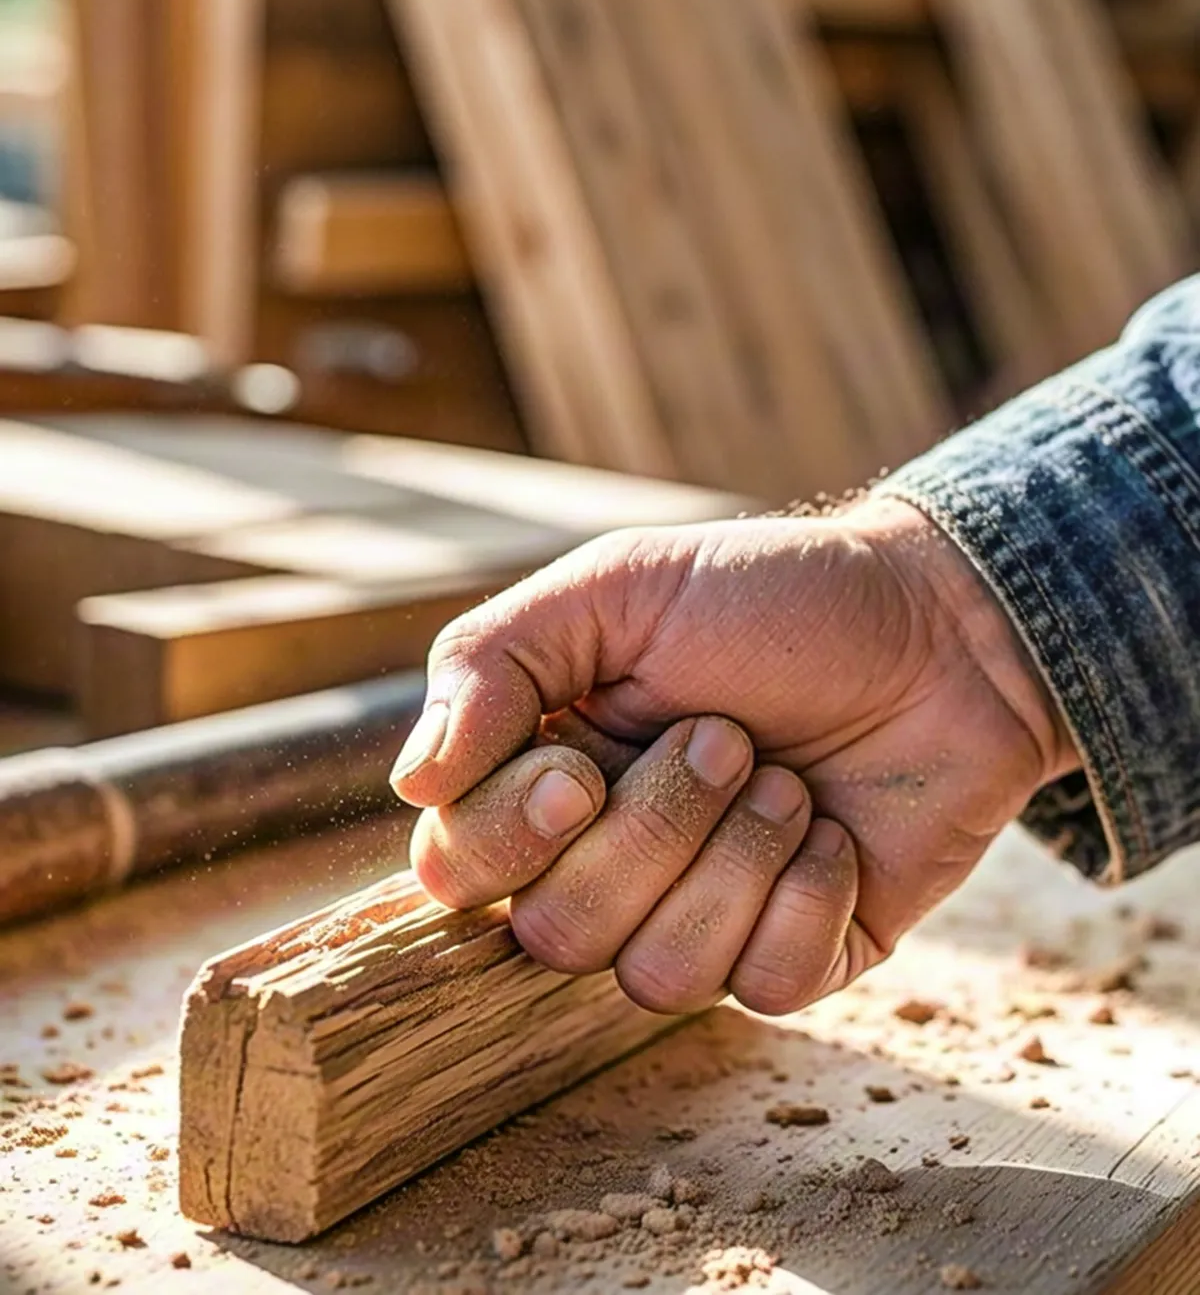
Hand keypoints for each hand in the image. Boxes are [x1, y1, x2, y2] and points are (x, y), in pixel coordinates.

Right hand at [392, 498, 1076, 1014]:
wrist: (939, 630)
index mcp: (546, 773)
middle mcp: (608, 861)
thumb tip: (412, 784)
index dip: (510, 838)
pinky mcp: (793, 956)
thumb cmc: (770, 598)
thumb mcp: (618, 587)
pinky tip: (835, 833)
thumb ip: (494, 662)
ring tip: (788, 779)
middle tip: (728, 735)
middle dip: (655, 828)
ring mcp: (701, 917)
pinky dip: (807, 896)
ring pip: (656, 977)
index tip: (582, 769)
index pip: (456, 867)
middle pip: (557, 932)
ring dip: (735, 859)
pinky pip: (762, 986)